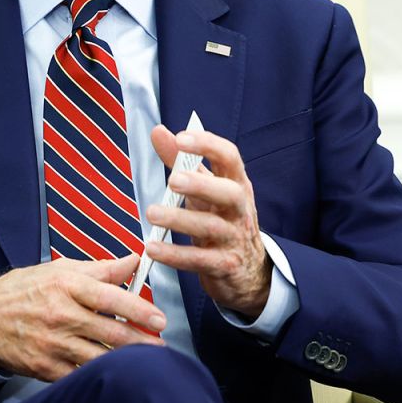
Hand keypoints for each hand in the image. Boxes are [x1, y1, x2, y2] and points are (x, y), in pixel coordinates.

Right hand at [0, 255, 165, 381]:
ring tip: (144, 361)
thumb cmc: (22, 291)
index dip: (137, 308)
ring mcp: (53, 344)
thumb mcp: (59, 270)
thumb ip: (100, 269)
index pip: (108, 297)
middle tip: (160, 343)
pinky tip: (113, 371)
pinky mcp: (46, 368)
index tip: (158, 318)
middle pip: (110, 332)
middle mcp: (60, 315)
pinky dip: (99, 374)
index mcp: (65, 286)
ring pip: (100, 357)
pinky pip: (81, 374)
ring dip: (126, 361)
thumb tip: (133, 261)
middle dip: (141, 340)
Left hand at [147, 124, 270, 318]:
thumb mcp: (206, 188)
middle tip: (172, 180)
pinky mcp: (224, 266)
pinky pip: (199, 260)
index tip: (181, 138)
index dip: (208, 145)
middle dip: (201, 184)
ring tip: (152, 213)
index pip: (230, 158)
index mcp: (236, 183)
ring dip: (180, 220)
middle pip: (229, 193)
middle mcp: (239, 209)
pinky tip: (153, 248)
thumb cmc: (222, 218)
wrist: (249, 271)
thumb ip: (182, 161)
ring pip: (211, 227)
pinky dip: (175, 255)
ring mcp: (234, 238)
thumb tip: (158, 131)